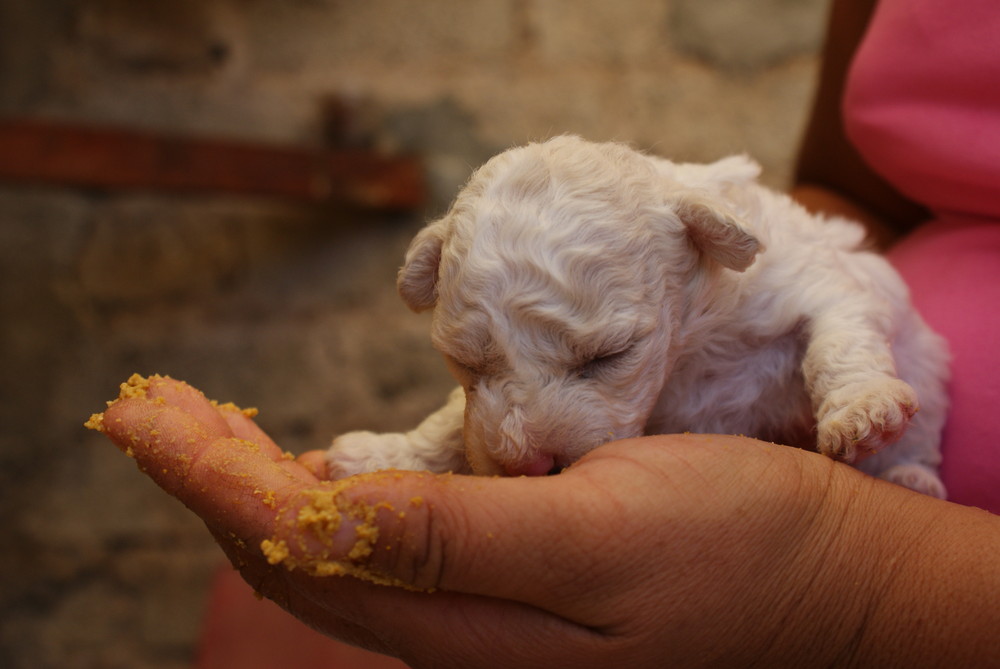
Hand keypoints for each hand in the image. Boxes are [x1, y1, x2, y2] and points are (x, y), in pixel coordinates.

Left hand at [90, 375, 999, 667]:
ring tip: (201, 431)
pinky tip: (312, 465)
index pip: (297, 554)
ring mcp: (481, 608)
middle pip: (296, 558)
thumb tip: (319, 512)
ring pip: (332, 552)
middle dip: (211, 482)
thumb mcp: (600, 538)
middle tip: (149, 413)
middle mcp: (456, 631)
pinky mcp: (512, 575)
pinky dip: (328, 493)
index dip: (210, 483)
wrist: (821, 578)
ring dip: (256, 487)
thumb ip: (458, 539)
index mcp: (467, 629)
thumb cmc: (731, 547)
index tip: (145, 418)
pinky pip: (388, 543)